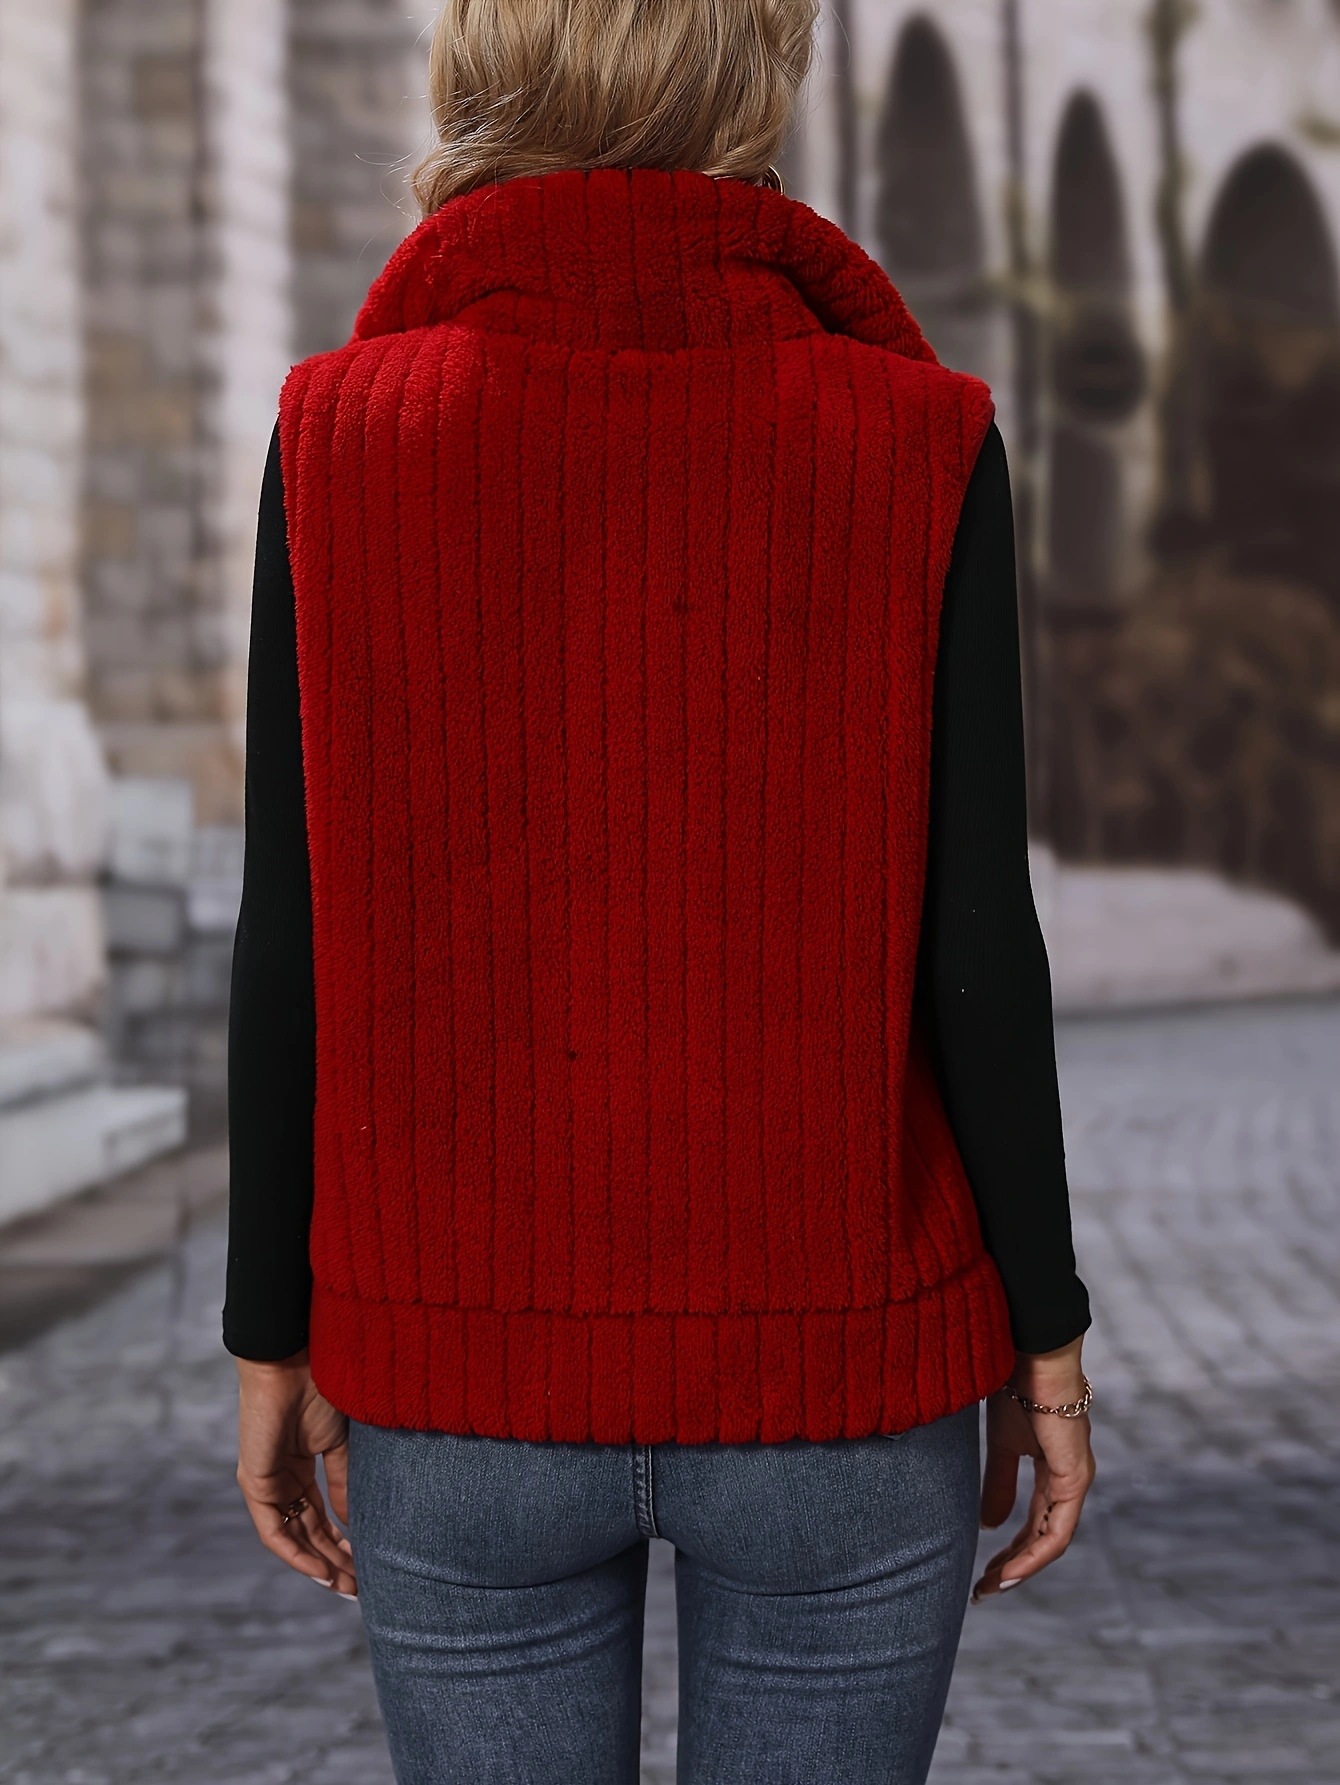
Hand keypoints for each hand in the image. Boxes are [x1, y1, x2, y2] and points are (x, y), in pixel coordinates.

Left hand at [235, 1350, 356, 1596]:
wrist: (294, 1359)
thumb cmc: (322, 1386)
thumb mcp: (342, 1442)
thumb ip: (345, 1482)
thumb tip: (354, 1523)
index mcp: (302, 1464)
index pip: (322, 1515)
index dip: (344, 1542)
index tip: (368, 1563)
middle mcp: (282, 1478)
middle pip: (309, 1531)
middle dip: (334, 1560)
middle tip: (360, 1586)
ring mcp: (266, 1482)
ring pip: (292, 1536)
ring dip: (318, 1564)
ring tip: (347, 1587)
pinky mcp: (254, 1482)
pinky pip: (273, 1530)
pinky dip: (295, 1553)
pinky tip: (320, 1571)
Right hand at [972, 1336, 1094, 1601]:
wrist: (1029, 1351)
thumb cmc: (1015, 1385)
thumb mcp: (1000, 1444)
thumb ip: (997, 1483)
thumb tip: (987, 1523)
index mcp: (1052, 1469)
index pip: (1034, 1522)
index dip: (1010, 1549)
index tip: (982, 1571)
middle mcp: (1069, 1479)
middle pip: (1043, 1538)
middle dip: (1012, 1566)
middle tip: (983, 1589)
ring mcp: (1075, 1479)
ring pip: (1052, 1541)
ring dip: (1022, 1567)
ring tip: (991, 1587)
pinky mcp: (1075, 1477)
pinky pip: (1058, 1530)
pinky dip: (1035, 1554)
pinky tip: (1010, 1569)